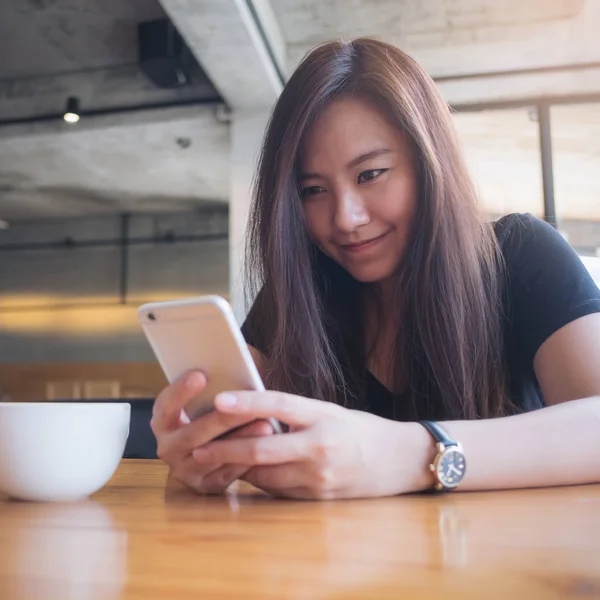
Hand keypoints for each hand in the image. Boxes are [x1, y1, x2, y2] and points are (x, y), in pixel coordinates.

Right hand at [150, 372, 274, 493]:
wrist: (215, 448)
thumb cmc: (215, 411)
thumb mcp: (211, 395)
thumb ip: (219, 379)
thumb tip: (237, 358)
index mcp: (163, 421)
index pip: (165, 405)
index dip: (181, 391)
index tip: (201, 374)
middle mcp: (167, 447)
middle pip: (193, 434)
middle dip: (222, 419)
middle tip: (247, 405)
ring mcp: (185, 470)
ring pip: (212, 456)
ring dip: (240, 441)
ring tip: (266, 425)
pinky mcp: (205, 486)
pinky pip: (226, 475)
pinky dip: (247, 461)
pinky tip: (266, 447)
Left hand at [192, 391, 433, 498]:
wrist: (397, 461)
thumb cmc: (360, 430)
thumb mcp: (330, 412)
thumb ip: (296, 414)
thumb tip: (255, 411)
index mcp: (324, 417)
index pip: (280, 405)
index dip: (248, 402)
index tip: (219, 400)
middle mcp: (321, 447)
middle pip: (264, 448)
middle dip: (226, 449)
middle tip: (198, 447)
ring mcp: (319, 476)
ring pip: (265, 474)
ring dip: (239, 468)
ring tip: (215, 459)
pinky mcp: (317, 497)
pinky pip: (278, 490)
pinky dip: (260, 481)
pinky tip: (248, 473)